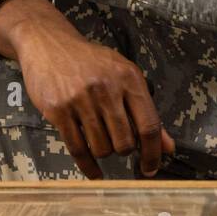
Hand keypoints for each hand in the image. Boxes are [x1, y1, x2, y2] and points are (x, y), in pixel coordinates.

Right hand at [0, 0, 175, 177]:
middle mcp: (106, 89)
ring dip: (104, 153)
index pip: (149, 125)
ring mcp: (81, 100)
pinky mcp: (59, 110)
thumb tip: (167, 147)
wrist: (49, 44)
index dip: (153, 153)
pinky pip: (77, 149)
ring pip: (102, 148)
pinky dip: (88, 166)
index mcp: (128, 78)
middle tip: (118, 145)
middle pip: (125, 142)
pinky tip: (93, 171)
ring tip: (100, 141)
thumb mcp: (123, 76)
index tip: (151, 168)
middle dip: (124, 150)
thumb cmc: (90, 62)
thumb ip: (145, 112)